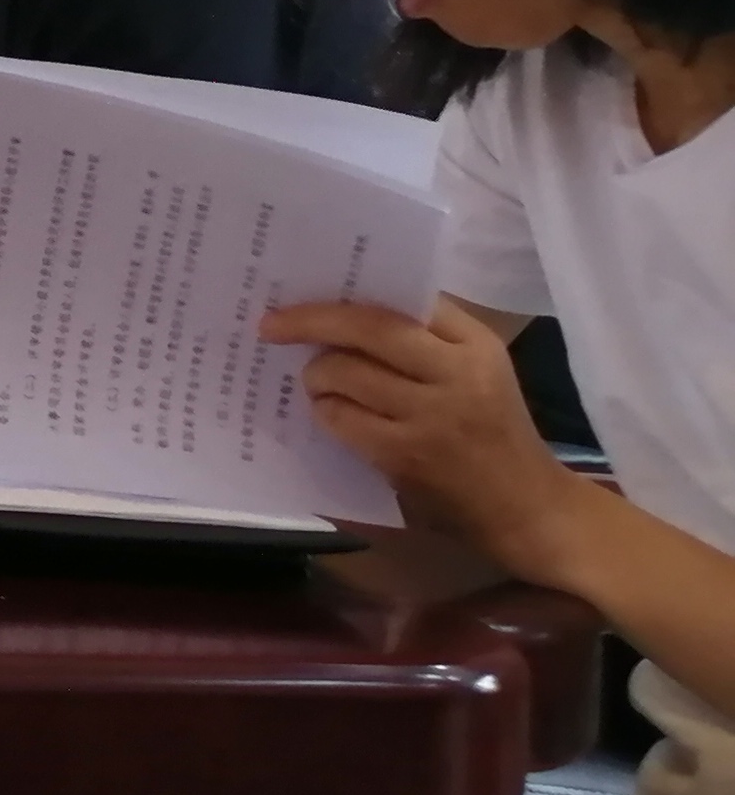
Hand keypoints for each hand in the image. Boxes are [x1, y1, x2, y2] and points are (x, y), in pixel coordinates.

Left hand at [262, 298, 589, 558]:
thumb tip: (350, 302)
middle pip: (367, 328)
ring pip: (344, 372)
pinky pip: (341, 418)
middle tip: (271, 325)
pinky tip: (331, 411)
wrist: (522, 503)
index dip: (347, 295)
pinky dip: (326, 410)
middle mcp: (455, 374)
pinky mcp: (403, 456)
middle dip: (309, 322)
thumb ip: (429, 334)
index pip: (403, 301)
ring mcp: (429, 417)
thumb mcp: (479, 367)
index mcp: (475, 345)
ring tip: (318, 379)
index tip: (306, 290)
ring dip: (317, 374)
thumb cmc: (492, 426)